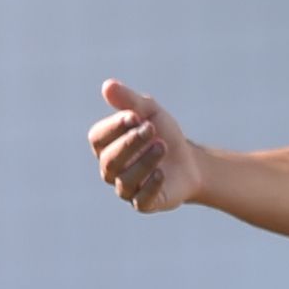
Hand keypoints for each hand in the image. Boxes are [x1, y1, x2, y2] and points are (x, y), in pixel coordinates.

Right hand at [88, 81, 201, 214]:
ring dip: (144, 162)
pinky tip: (161, 173)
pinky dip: (150, 186)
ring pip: (125, 180)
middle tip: (151, 129)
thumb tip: (108, 85)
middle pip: (110, 160)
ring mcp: (126, 188)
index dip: (114, 127)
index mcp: (105, 145)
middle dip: (130, 143)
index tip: (135, 116)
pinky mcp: (144, 204)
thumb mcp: (150, 112)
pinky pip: (141, 200)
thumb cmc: (163, 134)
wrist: (190, 161)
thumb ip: (128, 100)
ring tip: (162, 146)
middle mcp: (110, 169)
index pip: (98, 137)